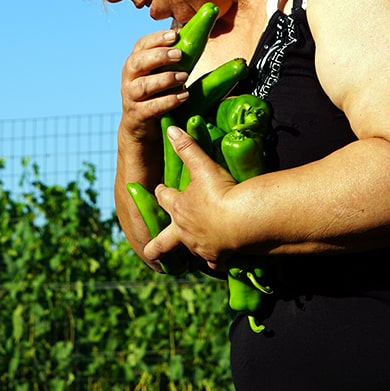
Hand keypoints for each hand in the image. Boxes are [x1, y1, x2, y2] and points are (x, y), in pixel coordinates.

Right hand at [118, 30, 190, 144]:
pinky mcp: (137, 115)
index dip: (156, 39)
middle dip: (158, 56)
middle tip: (179, 55)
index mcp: (135, 62)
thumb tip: (195, 36)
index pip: (141, 45)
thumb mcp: (160, 72)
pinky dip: (168, 101)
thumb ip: (172, 58)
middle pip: (137, 62)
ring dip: (164, 79)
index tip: (174, 35)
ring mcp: (131, 97)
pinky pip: (150, 107)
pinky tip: (183, 96)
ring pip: (142, 85)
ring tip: (184, 77)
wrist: (140, 125)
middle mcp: (129, 77)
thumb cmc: (156, 92)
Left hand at [146, 125, 240, 270]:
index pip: (163, 198)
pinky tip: (219, 261)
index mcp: (178, 207)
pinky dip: (216, 261)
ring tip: (192, 251)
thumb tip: (171, 128)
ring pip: (189, 250)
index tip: (159, 190)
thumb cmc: (219, 192)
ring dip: (189, 249)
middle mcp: (184, 230)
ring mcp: (199, 246)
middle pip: (163, 242)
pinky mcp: (217, 256)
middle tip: (148, 251)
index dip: (161, 193)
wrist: (241, 220)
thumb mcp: (202, 167)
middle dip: (155, 246)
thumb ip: (187, 147)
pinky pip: (215, 262)